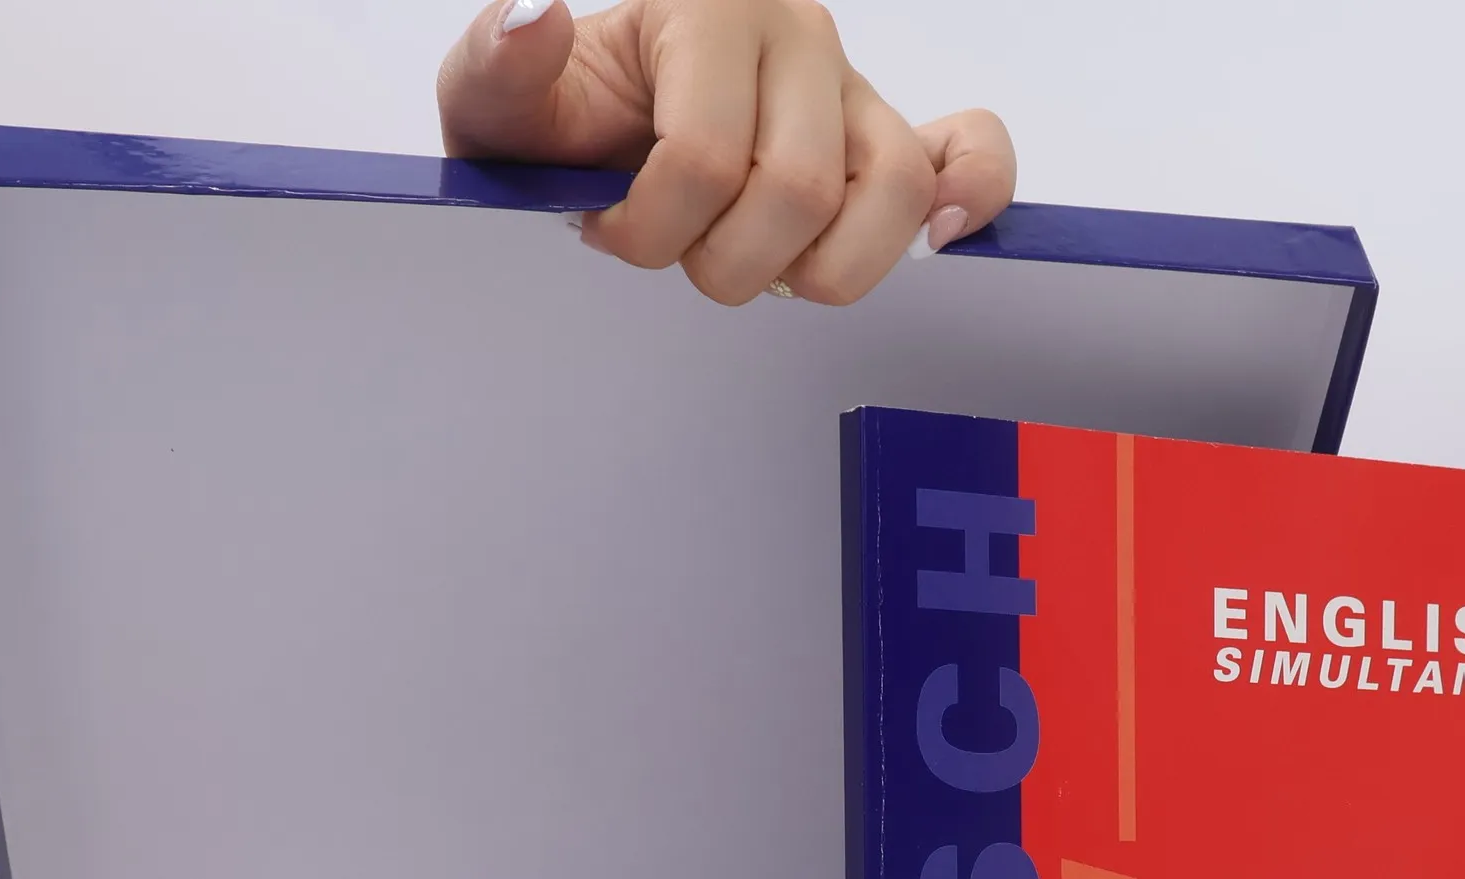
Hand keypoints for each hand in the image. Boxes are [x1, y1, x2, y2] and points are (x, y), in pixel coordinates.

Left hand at [438, 0, 1015, 306]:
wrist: (601, 117)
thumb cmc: (560, 117)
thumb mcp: (495, 98)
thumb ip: (498, 66)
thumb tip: (534, 17)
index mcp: (709, 9)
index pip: (704, 157)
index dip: (650, 230)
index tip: (607, 229)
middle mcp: (798, 35)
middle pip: (797, 191)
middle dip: (723, 262)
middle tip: (678, 252)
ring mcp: (854, 89)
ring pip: (891, 192)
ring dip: (820, 268)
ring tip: (760, 266)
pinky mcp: (891, 136)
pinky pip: (968, 155)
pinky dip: (969, 195)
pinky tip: (936, 238)